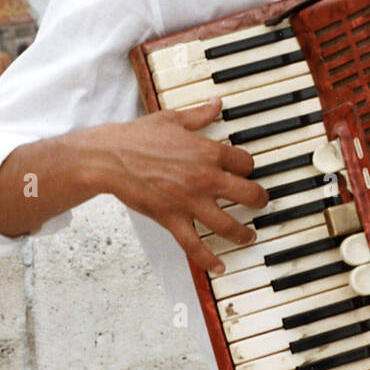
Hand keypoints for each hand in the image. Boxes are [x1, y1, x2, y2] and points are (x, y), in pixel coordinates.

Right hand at [86, 98, 268, 273]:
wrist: (109, 157)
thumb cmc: (137, 138)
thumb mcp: (172, 119)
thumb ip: (199, 115)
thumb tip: (216, 104)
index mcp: (208, 152)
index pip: (247, 162)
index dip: (248, 167)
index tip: (245, 171)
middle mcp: (205, 178)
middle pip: (249, 194)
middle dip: (259, 200)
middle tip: (260, 203)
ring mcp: (190, 202)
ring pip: (228, 225)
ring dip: (243, 233)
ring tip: (249, 236)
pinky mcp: (172, 219)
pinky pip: (195, 245)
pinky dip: (208, 259)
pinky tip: (219, 265)